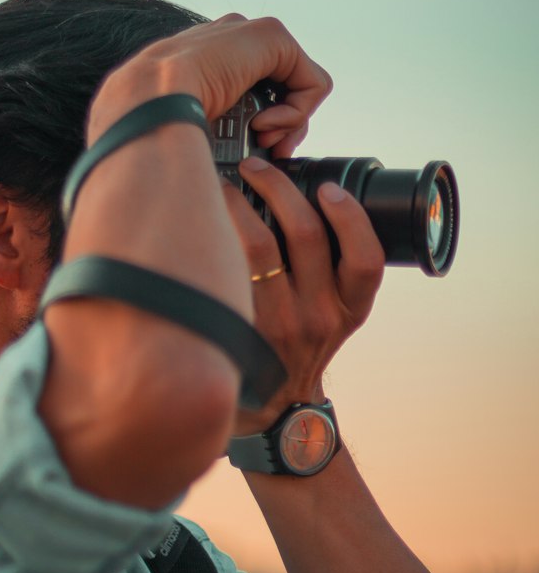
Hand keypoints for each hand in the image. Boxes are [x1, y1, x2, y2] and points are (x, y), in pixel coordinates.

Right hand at [92, 13, 332, 158]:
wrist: (145, 108)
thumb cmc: (149, 132)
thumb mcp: (177, 134)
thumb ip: (200, 133)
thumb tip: (217, 169)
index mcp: (197, 63)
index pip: (247, 89)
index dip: (260, 124)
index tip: (251, 156)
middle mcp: (221, 42)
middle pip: (277, 87)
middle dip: (282, 124)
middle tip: (266, 150)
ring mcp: (244, 35)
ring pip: (297, 86)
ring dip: (287, 123)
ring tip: (260, 138)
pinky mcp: (269, 36)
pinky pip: (310, 81)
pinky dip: (296, 113)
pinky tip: (263, 124)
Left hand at [224, 156, 385, 437]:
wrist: (274, 406)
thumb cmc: (302, 343)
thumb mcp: (336, 315)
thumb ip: (334, 270)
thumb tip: (307, 198)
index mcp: (350, 308)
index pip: (366, 259)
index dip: (350, 217)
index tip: (329, 188)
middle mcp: (319, 317)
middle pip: (306, 236)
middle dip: (280, 188)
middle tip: (259, 167)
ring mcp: (278, 324)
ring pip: (259, 247)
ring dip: (242, 203)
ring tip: (227, 183)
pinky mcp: (241, 329)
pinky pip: (226, 271)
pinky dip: (217, 236)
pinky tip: (205, 218)